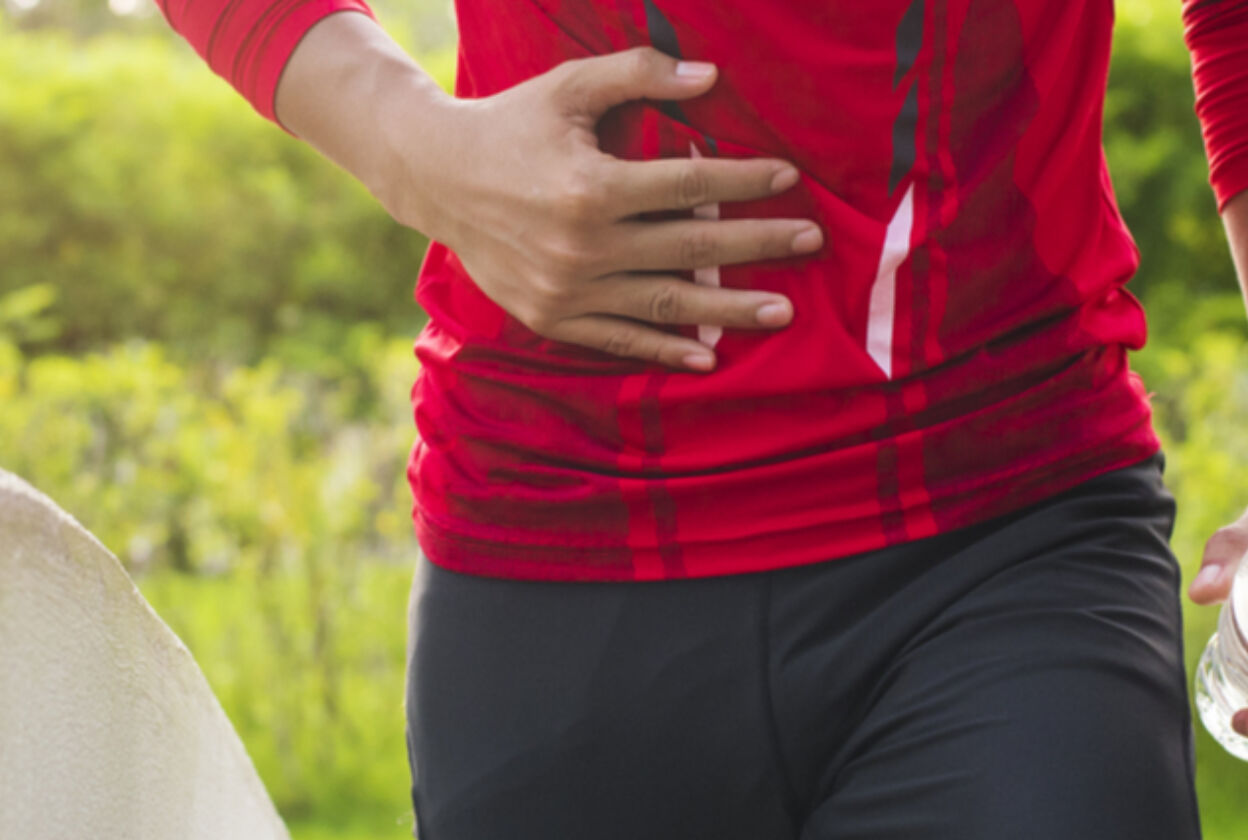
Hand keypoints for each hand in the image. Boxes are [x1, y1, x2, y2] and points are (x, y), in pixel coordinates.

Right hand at [378, 46, 821, 371]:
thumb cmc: (510, 124)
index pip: (689, 184)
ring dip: (729, 309)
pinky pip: (619, 340)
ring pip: (666, 304)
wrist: (436, 178)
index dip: (744, 178)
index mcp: (592, 186)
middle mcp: (583, 245)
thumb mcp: (568, 86)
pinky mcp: (551, 316)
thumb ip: (638, 75)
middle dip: (758, 244)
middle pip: (692, 247)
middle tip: (811, 242)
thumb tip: (710, 77)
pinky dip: (664, 350)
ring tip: (781, 311)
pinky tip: (707, 355)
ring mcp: (568, 288)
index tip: (789, 176)